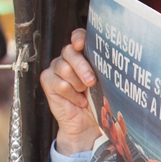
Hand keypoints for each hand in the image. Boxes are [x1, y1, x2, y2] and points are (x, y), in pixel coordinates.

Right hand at [39, 29, 99, 154]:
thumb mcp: (105, 83)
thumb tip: (112, 62)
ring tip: (85, 94)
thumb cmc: (99, 102)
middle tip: (91, 81)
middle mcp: (68, 58)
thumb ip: (103, 69)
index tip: (81, 44)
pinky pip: (58, 83)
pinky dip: (71, 94)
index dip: (78, 38)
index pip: (78, 37)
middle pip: (69, 51)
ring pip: (63, 68)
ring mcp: (56, 68)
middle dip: (82, 66)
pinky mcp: (48, 81)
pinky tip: (79, 101)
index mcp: (83, 55)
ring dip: (77, 84)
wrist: (88, 124)